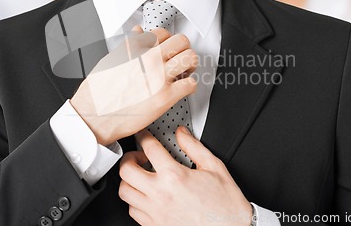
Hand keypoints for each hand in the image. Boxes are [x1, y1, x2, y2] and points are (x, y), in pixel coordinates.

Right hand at [70, 28, 198, 144]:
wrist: (94, 117)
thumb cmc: (98, 92)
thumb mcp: (110, 60)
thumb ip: (128, 45)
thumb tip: (139, 32)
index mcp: (135, 48)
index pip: (162, 33)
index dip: (166, 41)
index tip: (166, 49)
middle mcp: (149, 60)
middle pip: (181, 41)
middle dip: (182, 49)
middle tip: (179, 59)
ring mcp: (159, 77)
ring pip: (190, 58)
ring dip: (189, 65)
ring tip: (183, 72)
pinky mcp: (165, 97)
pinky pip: (190, 84)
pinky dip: (188, 86)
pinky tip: (179, 89)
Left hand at [118, 128, 252, 225]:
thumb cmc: (225, 205)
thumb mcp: (214, 167)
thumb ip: (194, 147)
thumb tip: (182, 134)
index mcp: (175, 176)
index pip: (149, 148)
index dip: (144, 136)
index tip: (144, 136)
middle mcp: (160, 194)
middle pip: (126, 170)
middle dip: (129, 158)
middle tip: (138, 156)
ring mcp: (155, 212)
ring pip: (124, 191)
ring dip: (129, 180)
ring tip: (139, 175)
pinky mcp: (154, 225)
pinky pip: (132, 210)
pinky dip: (134, 199)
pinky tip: (145, 194)